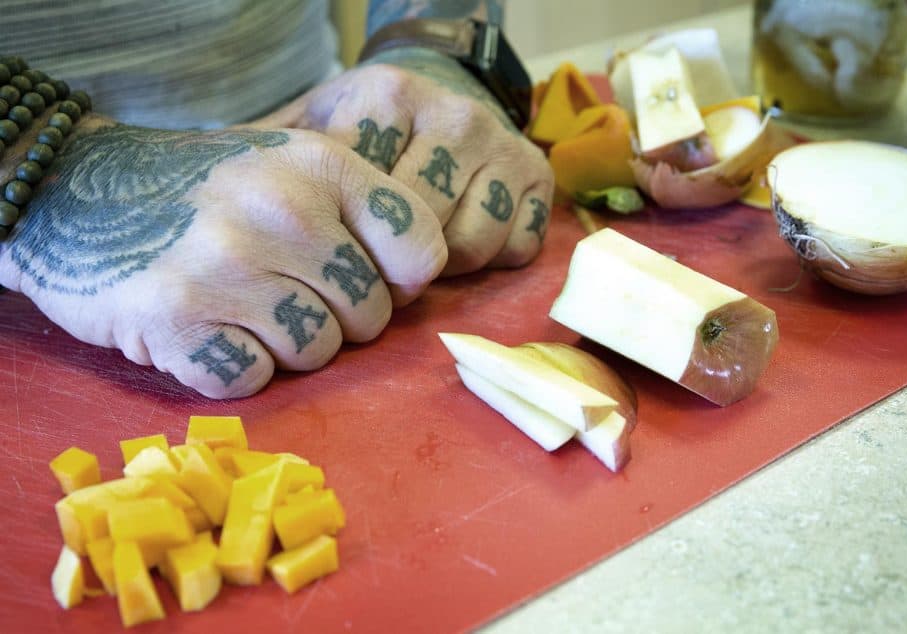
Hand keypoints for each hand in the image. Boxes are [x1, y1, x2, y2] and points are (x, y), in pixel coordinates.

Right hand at [0, 116, 446, 397]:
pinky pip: (252, 379)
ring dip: (284, 346)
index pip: (420, 249)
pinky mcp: (176, 321)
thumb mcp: (289, 167)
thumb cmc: (208, 192)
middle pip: (370, 316)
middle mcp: (279, 210)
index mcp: (319, 165)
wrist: (80, 195)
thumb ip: (361, 213)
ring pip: (315, 354)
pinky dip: (234, 366)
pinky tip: (208, 328)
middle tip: (285, 292)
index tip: (367, 277)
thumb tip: (420, 284)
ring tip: (242, 306)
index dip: (401, 279)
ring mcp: (225, 266)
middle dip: (337, 318)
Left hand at [259, 47, 553, 275]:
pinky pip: (514, 250)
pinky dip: (488, 260)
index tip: (335, 243)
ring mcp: (502, 143)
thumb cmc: (358, 135)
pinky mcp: (539, 175)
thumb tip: (220, 229)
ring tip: (416, 249)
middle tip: (375, 257)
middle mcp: (454, 112)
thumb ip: (273, 171)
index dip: (347, 241)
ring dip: (440, 265)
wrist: (432, 100)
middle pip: (418, 232)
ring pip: (468, 247)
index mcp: (387, 95)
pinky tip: (462, 237)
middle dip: (391, 259)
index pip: (366, 202)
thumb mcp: (309, 136)